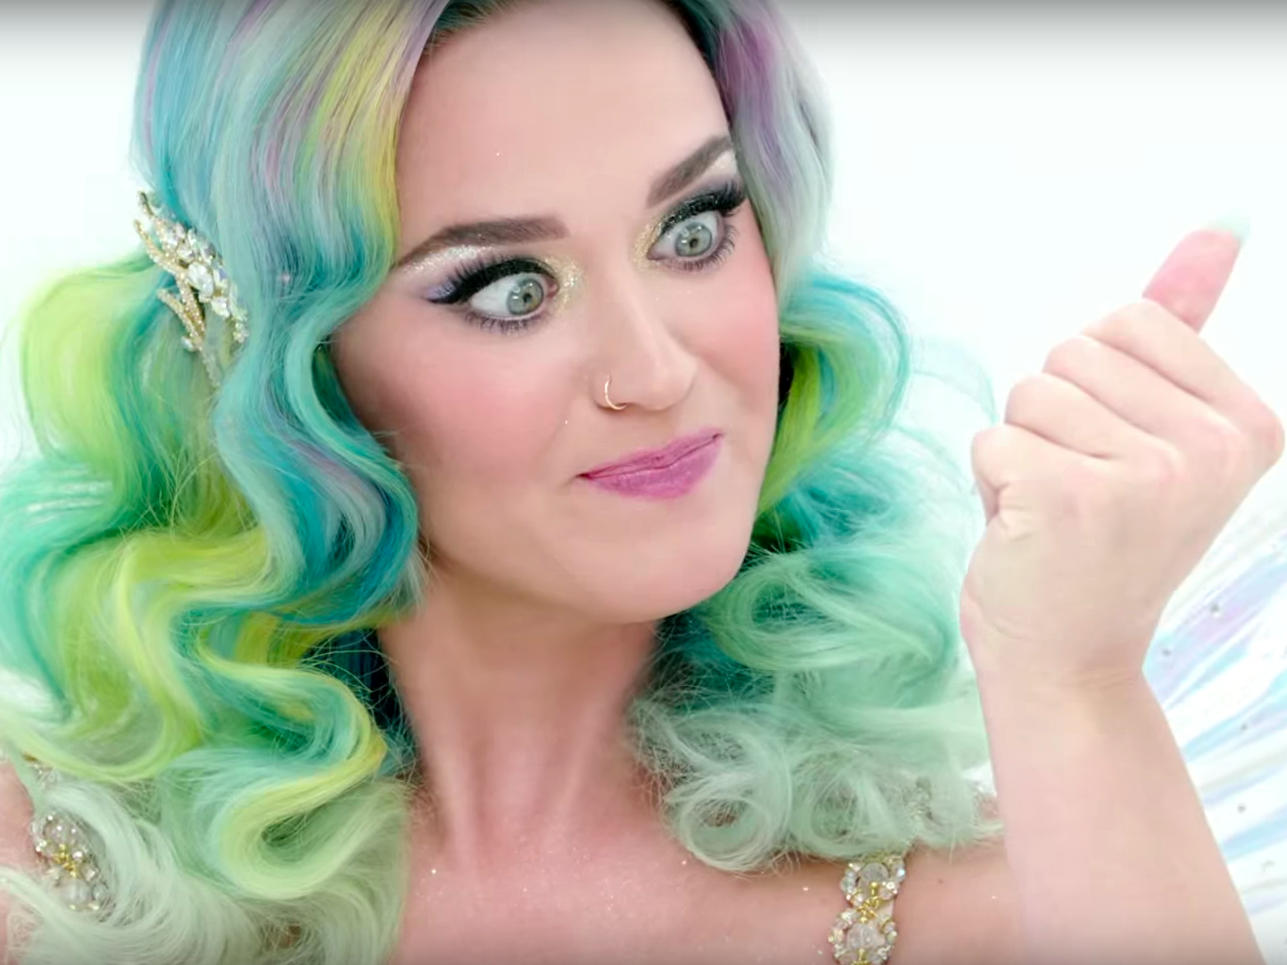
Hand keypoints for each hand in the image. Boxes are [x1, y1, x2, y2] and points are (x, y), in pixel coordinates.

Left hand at [959, 227, 1284, 691]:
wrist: (1067, 656)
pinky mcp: (1068, 497)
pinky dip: (990, 480)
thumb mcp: (1156, 432)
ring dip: (1020, 449)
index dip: (1094, 383)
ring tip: (1049, 510)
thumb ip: (1181, 329)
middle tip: (1077, 492)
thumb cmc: (1098, 541)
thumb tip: (1217, 230)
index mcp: (1247, 425)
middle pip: (1071, 352)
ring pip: (1028, 392)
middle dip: (1052, 417)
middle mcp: (1211, 451)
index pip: (1127, 320)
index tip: (1116, 455)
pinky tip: (1024, 530)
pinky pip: (992, 437)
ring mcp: (1144, 476)